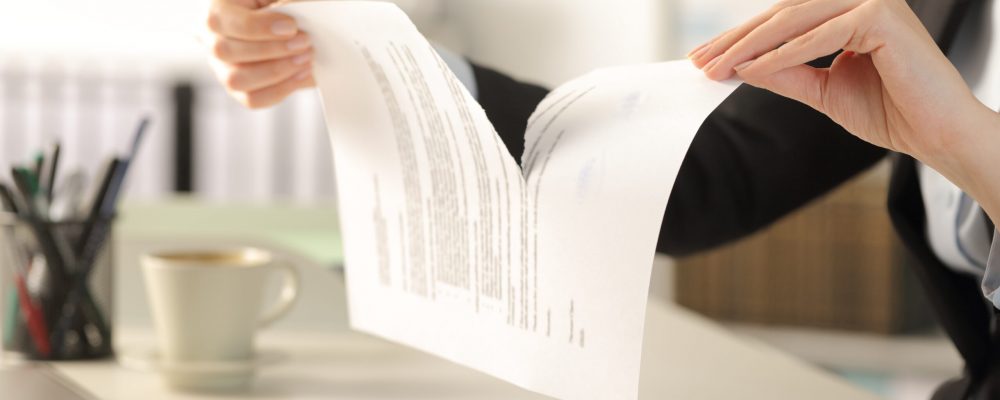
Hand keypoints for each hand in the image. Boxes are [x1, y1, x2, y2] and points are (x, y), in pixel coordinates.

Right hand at [205, 0, 314, 107]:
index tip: (291, 26)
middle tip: (305, 42)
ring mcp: (222, 68)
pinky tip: (302, 74)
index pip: (224, 21)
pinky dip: (281, 89)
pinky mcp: (238, 89)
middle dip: (272, 49)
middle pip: (227, 51)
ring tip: (306, 59)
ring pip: (237, 80)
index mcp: (216, 12)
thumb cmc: (275, 7)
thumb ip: (279, 5)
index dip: (260, 27)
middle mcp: (211, 41)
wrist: (279, 27)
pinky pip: (253, 99)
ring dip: (277, 71)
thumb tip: (291, 23)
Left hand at [690, 0, 999, 220]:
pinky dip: (785, 53)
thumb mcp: (823, 91)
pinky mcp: (882, 17)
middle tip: (700, 62)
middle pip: (783, 16)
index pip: (783, 21)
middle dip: (737, 41)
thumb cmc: (891, 111)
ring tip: (718, 67)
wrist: (936, 135)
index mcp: (848, 11)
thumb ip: (786, 74)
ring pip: (795, 20)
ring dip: (752, 46)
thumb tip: (742, 66)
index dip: (741, 40)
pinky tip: (754, 69)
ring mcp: (874, 3)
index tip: (705, 58)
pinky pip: (821, 35)